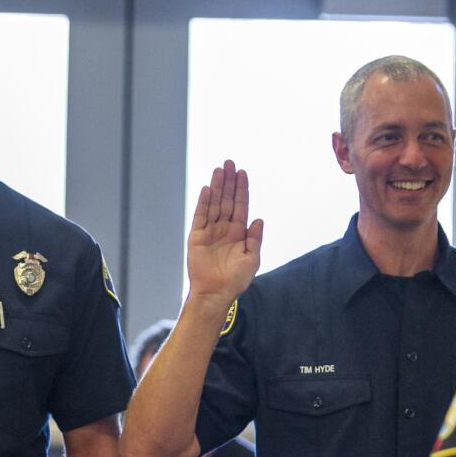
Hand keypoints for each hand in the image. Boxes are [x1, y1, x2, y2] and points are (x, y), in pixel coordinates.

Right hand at [187, 160, 263, 303]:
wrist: (216, 293)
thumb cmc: (236, 280)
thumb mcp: (252, 259)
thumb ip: (255, 239)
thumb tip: (259, 219)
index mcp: (238, 233)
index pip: (240, 206)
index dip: (242, 190)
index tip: (242, 173)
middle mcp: (224, 229)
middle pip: (227, 200)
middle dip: (229, 182)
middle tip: (229, 163)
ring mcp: (210, 231)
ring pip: (214, 204)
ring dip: (217, 187)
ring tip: (219, 170)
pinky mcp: (197, 236)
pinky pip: (200, 216)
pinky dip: (204, 202)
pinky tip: (208, 189)